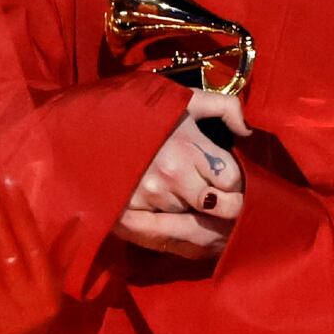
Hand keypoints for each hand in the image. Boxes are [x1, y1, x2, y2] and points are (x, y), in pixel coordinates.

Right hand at [115, 91, 248, 257]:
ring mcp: (152, 198)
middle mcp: (173, 175)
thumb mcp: (183, 99)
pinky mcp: (132, 215)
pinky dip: (176, 228)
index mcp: (189, 146)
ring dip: (196, 214)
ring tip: (188, 199)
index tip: (227, 178)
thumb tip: (247, 131)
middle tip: (219, 197)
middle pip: (220, 207)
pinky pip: (170, 234)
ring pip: (195, 220)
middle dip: (224, 203)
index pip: (234, 181)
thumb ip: (224, 106)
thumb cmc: (141, 112)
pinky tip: (177, 217)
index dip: (235, 181)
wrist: (86, 127)